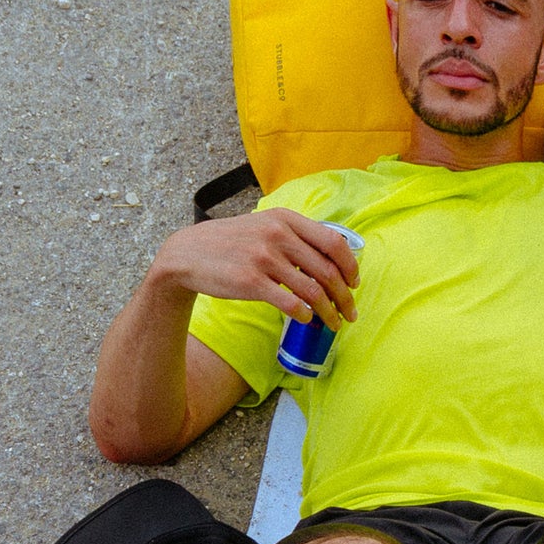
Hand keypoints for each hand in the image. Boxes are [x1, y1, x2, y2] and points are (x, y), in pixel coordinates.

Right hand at [151, 209, 358, 328]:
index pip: (334, 242)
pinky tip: (307, 319)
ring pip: (313, 291)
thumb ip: (293, 235)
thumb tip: (328, 256)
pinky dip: (305, 314)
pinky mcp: (251, 282)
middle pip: (328, 271)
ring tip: (333, 323)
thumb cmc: (231, 243)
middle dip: (345, 297)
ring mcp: (264, 258)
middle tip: (350, 313)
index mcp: (285, 219)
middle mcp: (278, 235)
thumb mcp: (263, 225)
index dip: (350, 266)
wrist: (188, 253)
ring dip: (329, 311)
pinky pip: (290, 303)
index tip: (354, 283)